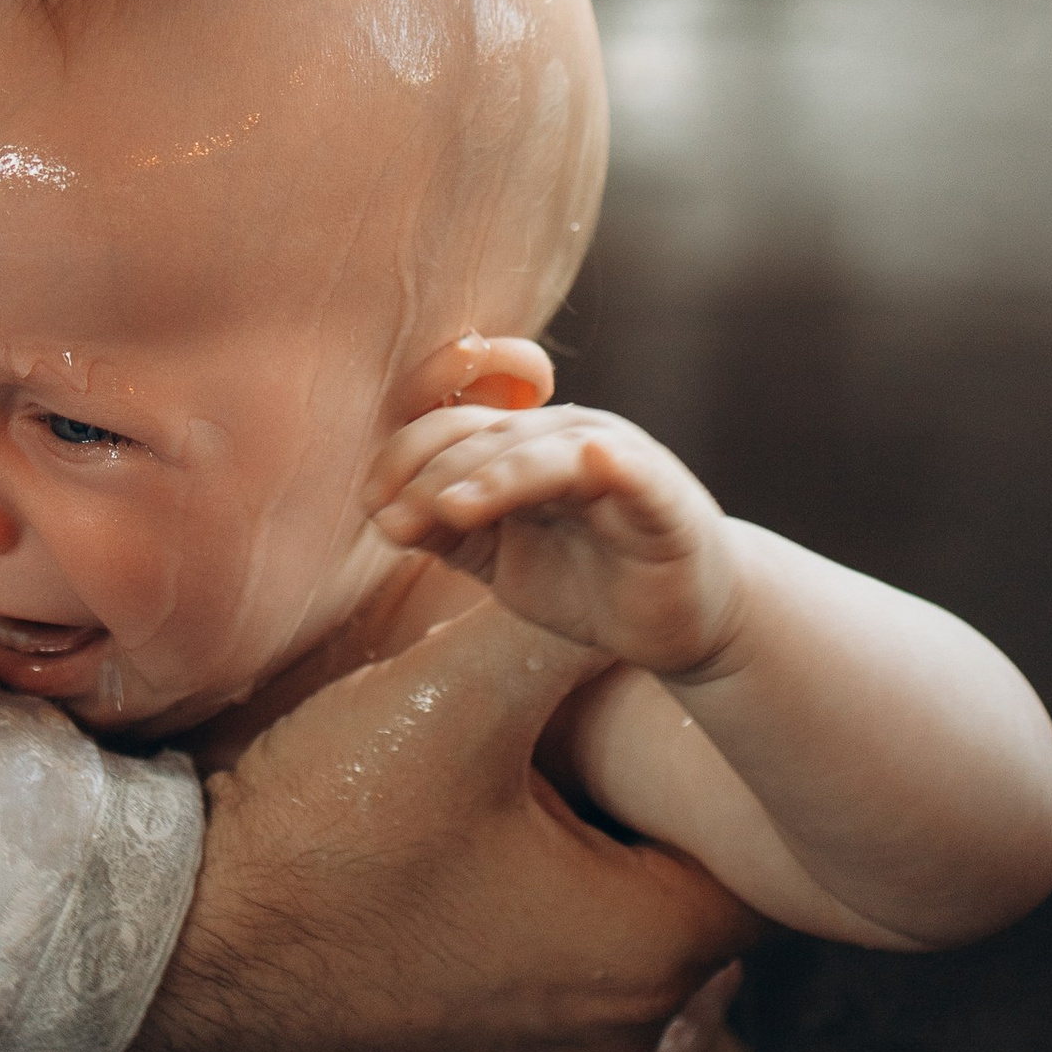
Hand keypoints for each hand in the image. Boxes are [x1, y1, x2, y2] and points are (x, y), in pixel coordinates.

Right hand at [121, 594, 755, 1051]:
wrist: (180, 953)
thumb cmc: (327, 824)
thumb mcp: (457, 693)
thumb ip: (563, 620)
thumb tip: (635, 554)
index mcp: (653, 945)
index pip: (746, 855)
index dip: (710, 786)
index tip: (658, 733)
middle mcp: (626, 1037)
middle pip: (689, 916)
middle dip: (652, 839)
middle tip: (598, 763)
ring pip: (633, 986)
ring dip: (604, 913)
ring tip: (547, 828)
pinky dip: (561, 992)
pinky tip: (525, 931)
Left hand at [371, 402, 747, 685]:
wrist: (681, 624)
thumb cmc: (590, 582)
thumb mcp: (504, 560)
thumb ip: (449, 534)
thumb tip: (383, 517)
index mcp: (523, 442)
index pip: (452, 427)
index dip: (405, 459)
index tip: (370, 507)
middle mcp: (565, 435)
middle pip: (487, 435)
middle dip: (434, 474)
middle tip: (391, 519)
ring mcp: (616, 457)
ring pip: (543, 450)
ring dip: (493, 476)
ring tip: (449, 510)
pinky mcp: (660, 494)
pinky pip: (630, 472)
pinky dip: (608, 464)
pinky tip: (589, 464)